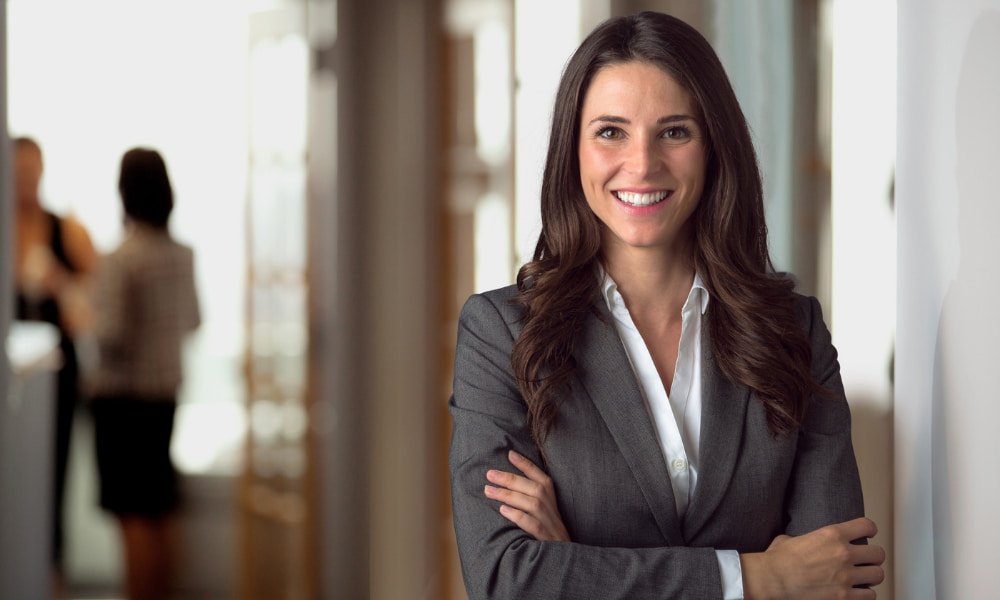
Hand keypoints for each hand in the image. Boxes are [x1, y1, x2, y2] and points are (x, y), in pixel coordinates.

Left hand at [484, 450, 570, 541]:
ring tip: (489, 490)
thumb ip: (529, 498)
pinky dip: (518, 516)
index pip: (541, 478)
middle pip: (534, 488)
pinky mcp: (547, 540)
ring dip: (509, 495)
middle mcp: (553, 509)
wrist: (564, 560)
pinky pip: (533, 525)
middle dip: (510, 479)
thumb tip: (505, 484)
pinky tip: (503, 510)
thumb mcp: (544, 513)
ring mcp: (551, 524)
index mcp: (553, 500)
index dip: (526, 465)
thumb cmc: (548, 534)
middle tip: (489, 474)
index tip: (510, 453)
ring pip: (532, 504)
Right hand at [741, 517, 885, 599]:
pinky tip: (857, 592)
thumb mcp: (792, 538)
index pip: (867, 526)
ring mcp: (845, 576)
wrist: (772, 580)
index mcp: (832, 534)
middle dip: (873, 557)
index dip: (870, 530)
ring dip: (871, 576)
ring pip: (878, 575)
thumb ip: (808, 539)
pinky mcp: (844, 597)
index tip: (868, 534)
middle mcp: (843, 554)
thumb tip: (804, 542)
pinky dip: (865, 594)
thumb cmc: (777, 560)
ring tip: (864, 578)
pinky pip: (869, 596)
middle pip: (878, 553)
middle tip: (866, 560)